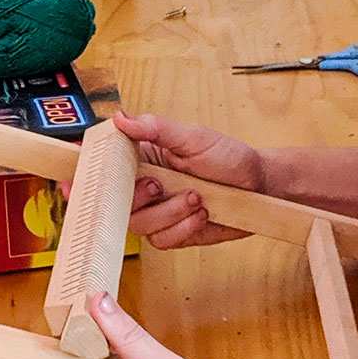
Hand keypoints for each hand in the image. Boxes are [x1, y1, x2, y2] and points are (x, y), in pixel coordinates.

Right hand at [113, 110, 262, 248]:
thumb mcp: (192, 137)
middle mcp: (146, 187)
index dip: (99, 174)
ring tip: (196, 197)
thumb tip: (120, 118)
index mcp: (144, 159)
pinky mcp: (174, 233)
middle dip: (139, 197)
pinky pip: (162, 240)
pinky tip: (201, 214)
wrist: (258, 185)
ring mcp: (159, 212)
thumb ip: (156, 128)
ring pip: (139, 224)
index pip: (108, 167)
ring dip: (169, 213)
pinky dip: (183, 228)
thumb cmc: (227, 157)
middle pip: (117, 203)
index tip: (99, 176)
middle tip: (160, 185)